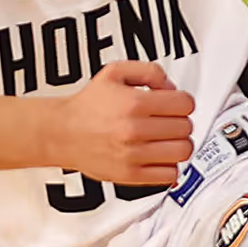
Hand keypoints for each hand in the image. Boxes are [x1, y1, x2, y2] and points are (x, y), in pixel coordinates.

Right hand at [60, 61, 195, 186]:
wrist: (62, 133)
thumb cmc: (87, 106)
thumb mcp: (114, 73)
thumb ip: (148, 71)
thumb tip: (171, 87)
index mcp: (134, 103)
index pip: (185, 104)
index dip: (183, 102)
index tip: (175, 105)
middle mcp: (134, 130)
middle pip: (186, 127)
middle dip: (180, 121)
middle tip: (168, 121)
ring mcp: (133, 155)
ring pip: (183, 151)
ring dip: (179, 144)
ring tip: (167, 140)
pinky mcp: (131, 175)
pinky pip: (169, 175)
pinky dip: (169, 166)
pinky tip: (158, 156)